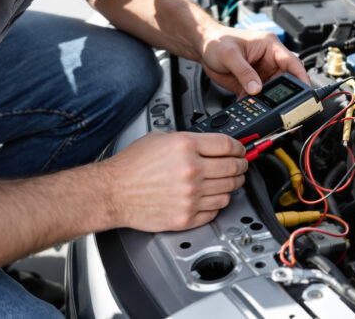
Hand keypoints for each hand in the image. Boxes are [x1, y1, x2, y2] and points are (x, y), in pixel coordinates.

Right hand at [101, 131, 247, 231]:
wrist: (112, 192)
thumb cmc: (131, 167)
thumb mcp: (159, 138)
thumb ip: (187, 139)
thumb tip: (208, 143)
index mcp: (186, 147)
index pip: (228, 146)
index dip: (240, 147)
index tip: (241, 150)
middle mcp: (191, 171)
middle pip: (233, 168)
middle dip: (242, 166)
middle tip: (242, 165)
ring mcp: (191, 196)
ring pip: (228, 191)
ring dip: (233, 185)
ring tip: (230, 181)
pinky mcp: (187, 216)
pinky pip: (215, 210)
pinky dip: (218, 204)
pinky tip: (213, 197)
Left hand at [199, 26, 309, 95]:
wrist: (203, 46)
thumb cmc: (217, 41)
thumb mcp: (230, 55)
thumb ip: (244, 73)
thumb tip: (256, 89)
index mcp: (270, 46)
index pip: (292, 62)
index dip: (302, 77)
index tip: (307, 91)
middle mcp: (270, 59)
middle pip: (287, 80)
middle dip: (286, 94)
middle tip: (285, 106)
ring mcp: (262, 72)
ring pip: (274, 91)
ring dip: (270, 100)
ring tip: (263, 107)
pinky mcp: (254, 83)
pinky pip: (261, 96)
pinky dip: (257, 103)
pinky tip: (251, 106)